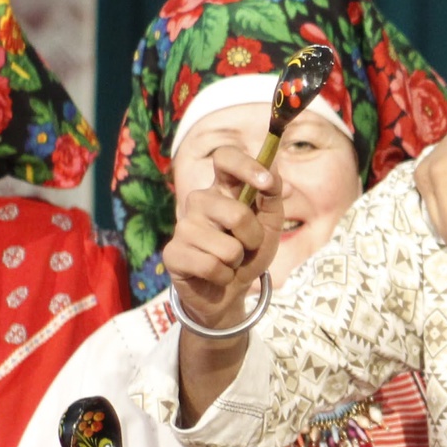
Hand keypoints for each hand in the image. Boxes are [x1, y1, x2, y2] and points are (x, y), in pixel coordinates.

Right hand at [162, 146, 282, 332]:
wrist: (230, 289)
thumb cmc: (249, 251)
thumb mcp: (269, 224)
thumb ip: (272, 196)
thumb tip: (274, 172)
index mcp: (223, 188)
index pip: (225, 157)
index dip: (246, 166)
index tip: (267, 183)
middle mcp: (200, 201)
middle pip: (236, 212)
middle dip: (253, 237)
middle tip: (247, 245)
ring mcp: (183, 226)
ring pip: (228, 247)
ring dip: (237, 260)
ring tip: (229, 261)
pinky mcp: (172, 252)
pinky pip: (211, 266)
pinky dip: (223, 275)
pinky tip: (216, 274)